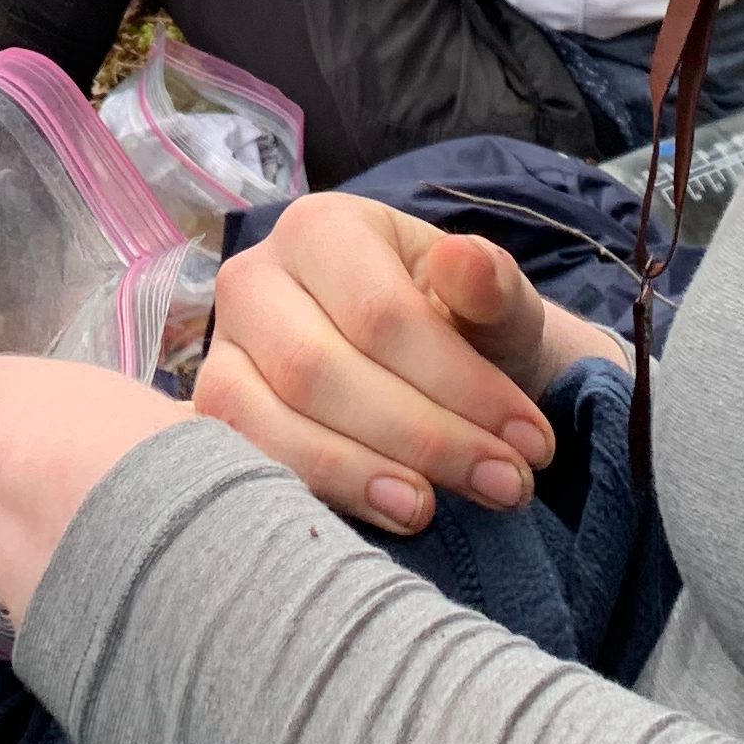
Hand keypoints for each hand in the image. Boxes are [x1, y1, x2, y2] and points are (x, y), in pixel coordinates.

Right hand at [195, 193, 598, 532]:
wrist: (430, 370)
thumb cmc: (461, 328)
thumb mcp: (494, 304)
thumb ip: (491, 286)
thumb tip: (464, 263)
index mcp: (322, 227)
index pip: (380, 313)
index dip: (458, 385)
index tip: (532, 444)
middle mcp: (254, 277)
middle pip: (321, 369)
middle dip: (422, 438)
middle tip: (506, 486)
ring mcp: (223, 348)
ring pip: (271, 419)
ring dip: (360, 474)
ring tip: (432, 510)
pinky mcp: (211, 413)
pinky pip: (244, 458)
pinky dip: (313, 491)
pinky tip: (377, 516)